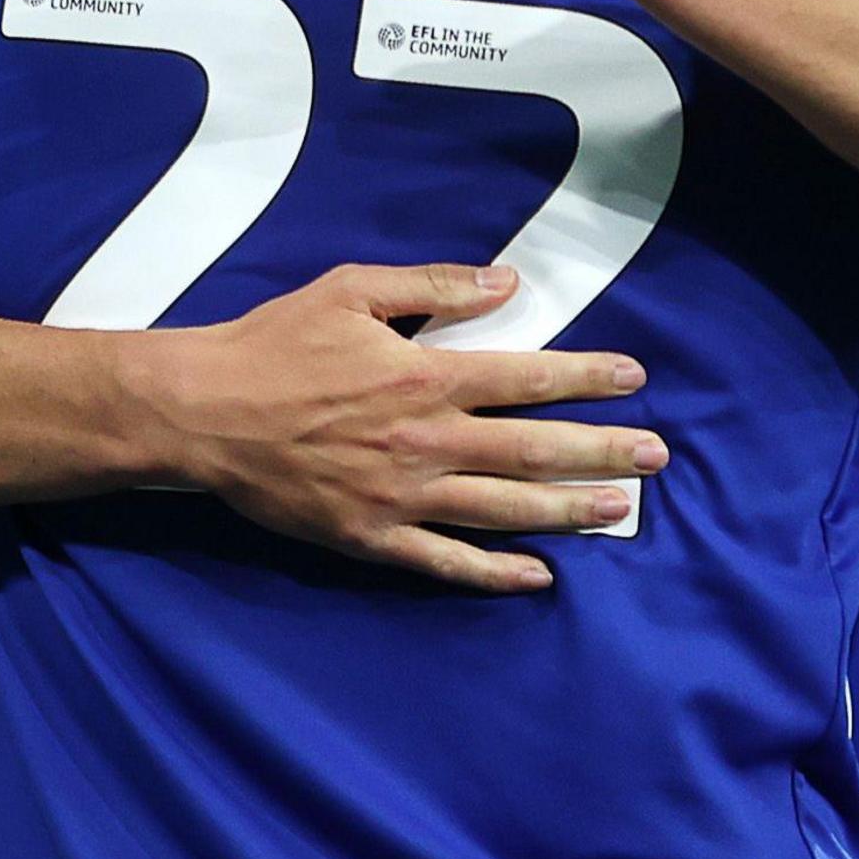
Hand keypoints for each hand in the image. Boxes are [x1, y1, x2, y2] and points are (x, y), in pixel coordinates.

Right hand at [128, 261, 662, 593]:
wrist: (200, 413)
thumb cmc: (273, 344)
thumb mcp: (351, 291)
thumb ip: (433, 287)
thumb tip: (506, 283)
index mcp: (425, 376)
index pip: (528, 377)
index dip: (587, 378)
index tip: (635, 379)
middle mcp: (426, 441)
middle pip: (533, 450)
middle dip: (603, 453)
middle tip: (657, 458)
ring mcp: (401, 497)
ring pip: (503, 510)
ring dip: (569, 511)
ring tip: (621, 512)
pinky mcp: (371, 539)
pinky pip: (446, 563)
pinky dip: (496, 573)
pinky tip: (539, 575)